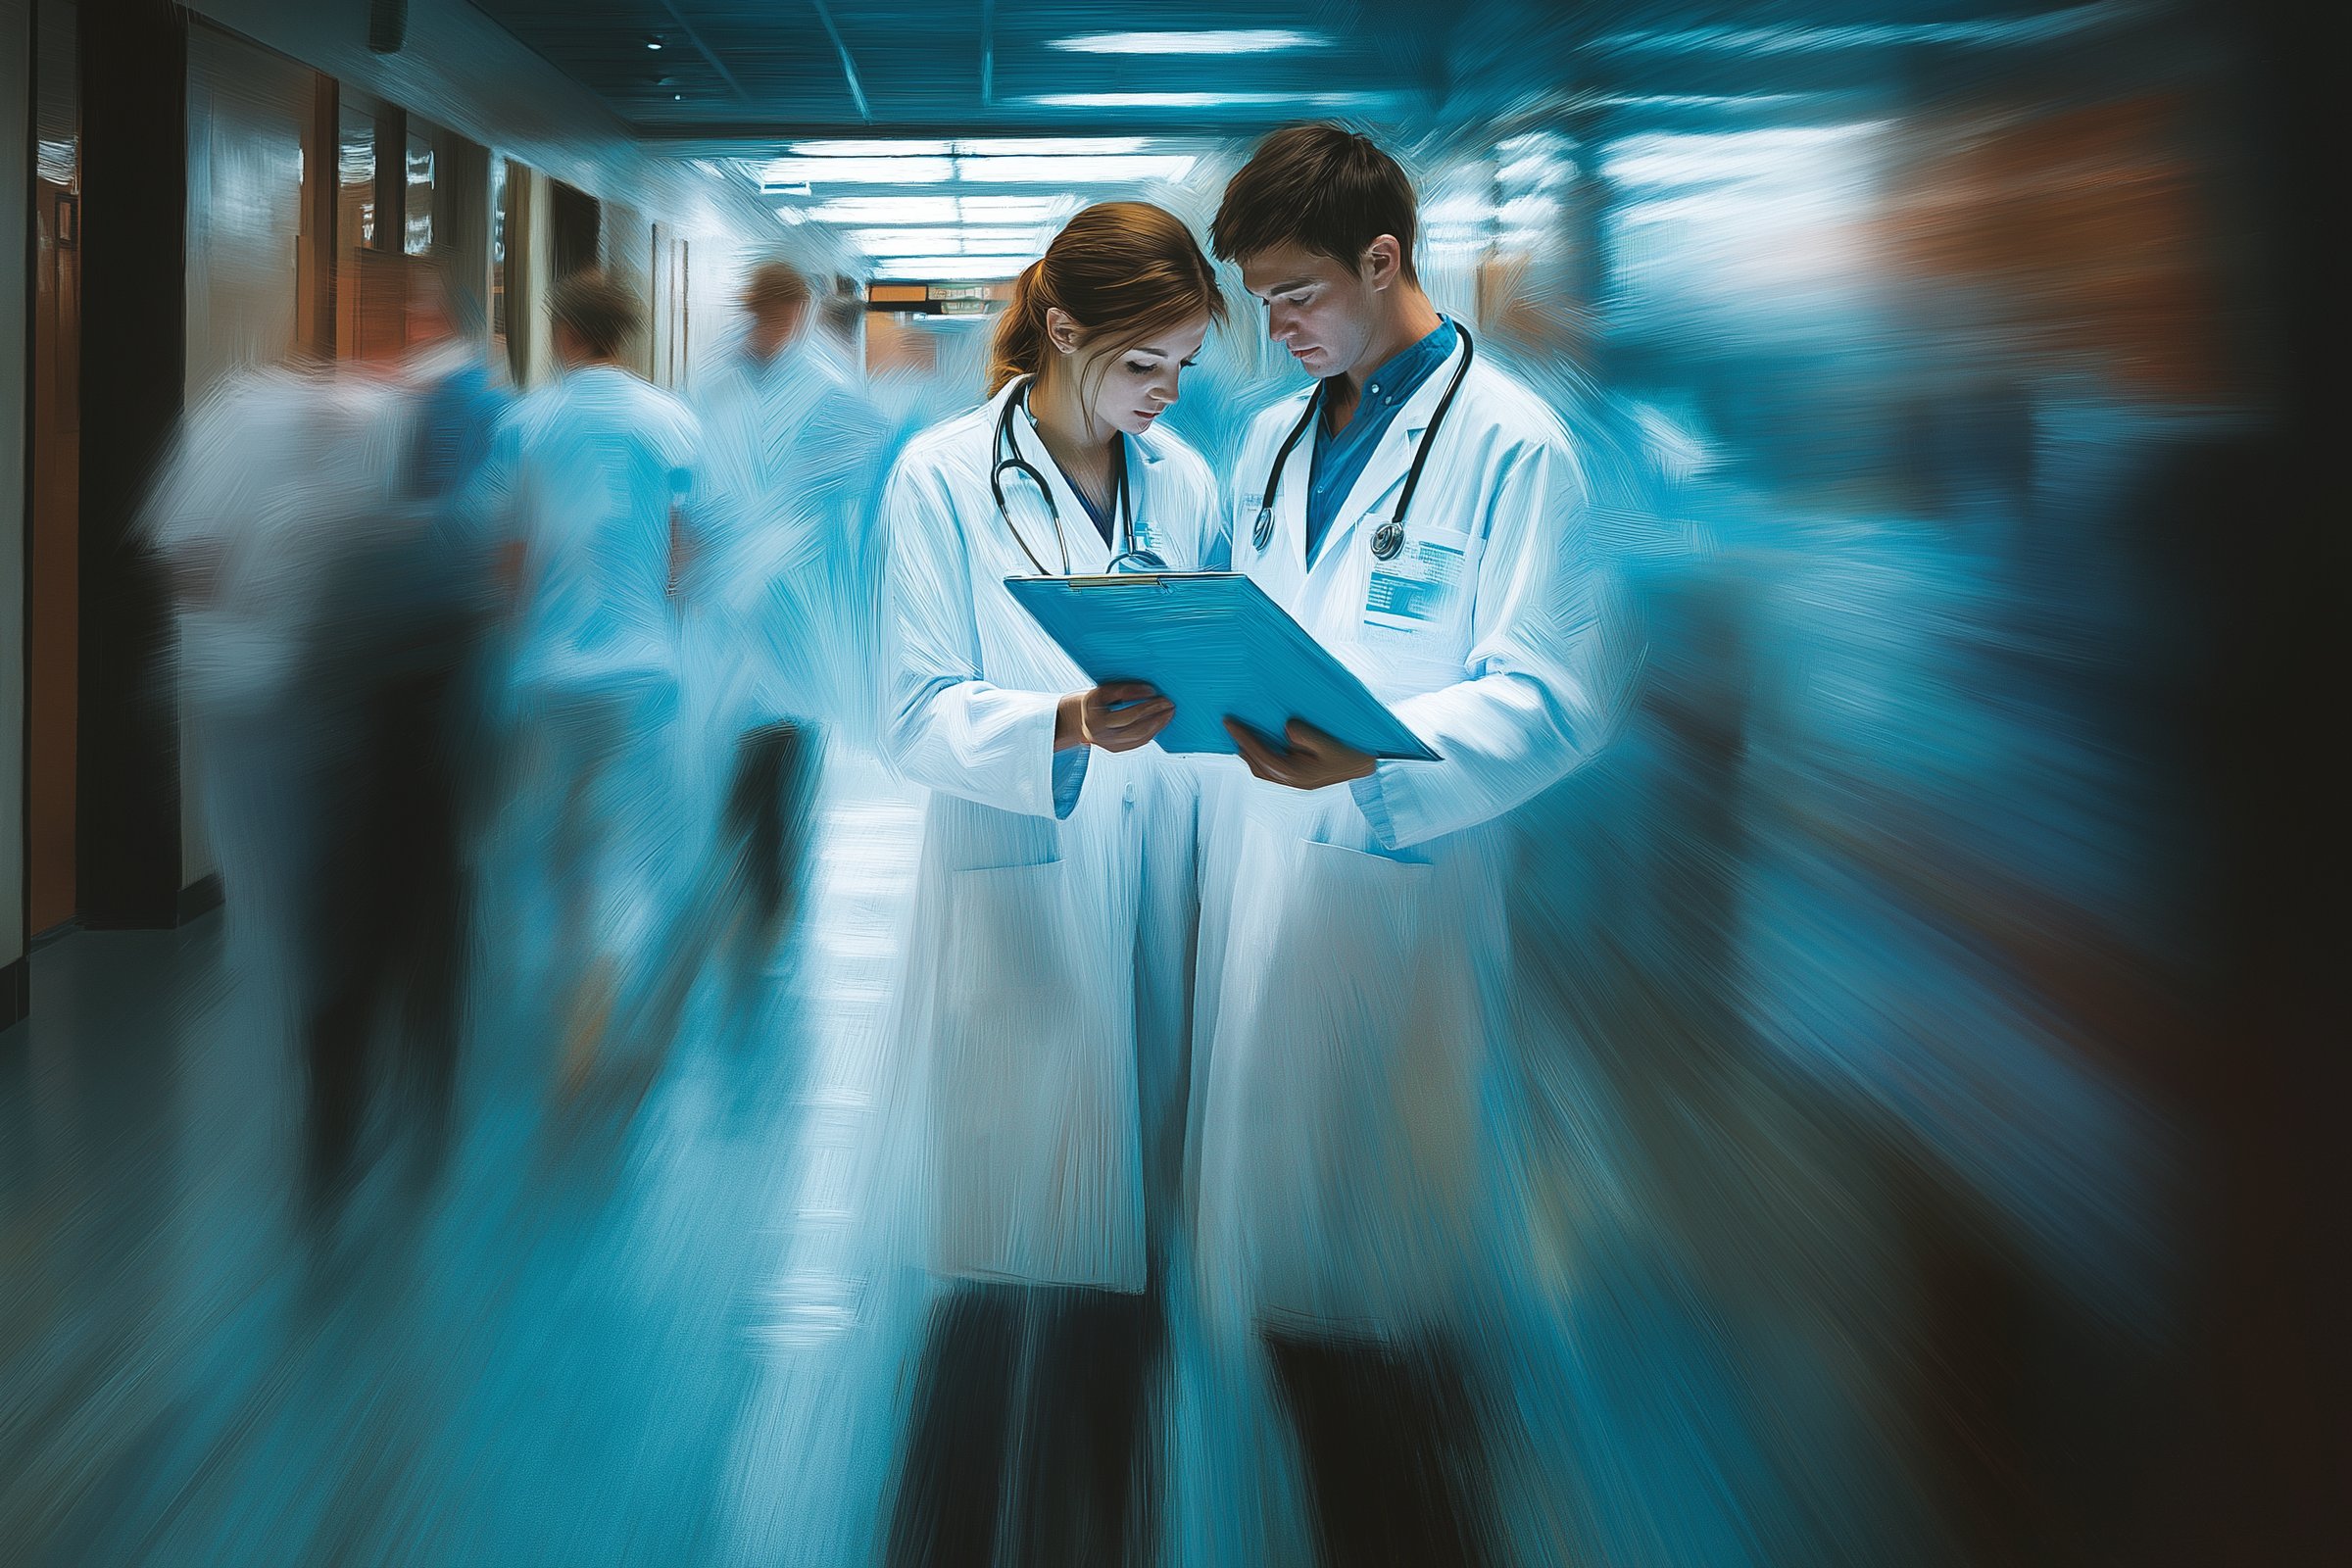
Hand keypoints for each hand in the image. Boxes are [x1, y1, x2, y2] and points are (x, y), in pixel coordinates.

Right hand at [1057, 682, 1173, 752]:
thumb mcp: (1102, 692)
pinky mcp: (1116, 749)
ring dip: (1158, 724)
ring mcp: (1109, 745)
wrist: (1079, 720)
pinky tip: (1160, 722)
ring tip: (1169, 713)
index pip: (1126, 714)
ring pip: (1140, 737)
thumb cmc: (1094, 703)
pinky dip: (1152, 732)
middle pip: (1136, 728)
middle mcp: (1102, 736)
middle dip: (1155, 715)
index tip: (1155, 692)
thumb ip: (1122, 691)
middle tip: (1169, 703)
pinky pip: (1139, 742)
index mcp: (1096, 720)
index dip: (1142, 703)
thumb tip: (1149, 691)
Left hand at [1223, 718, 1375, 789]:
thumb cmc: (1349, 754)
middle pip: (1256, 765)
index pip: (1260, 755)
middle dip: (1241, 746)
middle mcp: (1292, 781)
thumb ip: (1306, 736)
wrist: (1365, 769)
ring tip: (1240, 737)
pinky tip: (1259, 748)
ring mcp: (1295, 783)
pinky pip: (1272, 771)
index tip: (1229, 722)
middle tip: (1230, 726)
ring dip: (1249, 754)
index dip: (1243, 737)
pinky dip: (1260, 759)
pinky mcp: (1299, 779)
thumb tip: (1287, 728)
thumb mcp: (1328, 743)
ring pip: (1262, 771)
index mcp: (1295, 773)